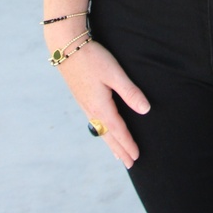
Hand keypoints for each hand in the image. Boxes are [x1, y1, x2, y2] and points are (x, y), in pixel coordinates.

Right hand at [57, 40, 149, 168]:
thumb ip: (130, 92)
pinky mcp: (81, 98)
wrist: (66, 48)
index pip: (118, 131)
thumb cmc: (93, 58)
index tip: (136, 157)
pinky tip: (102, 130)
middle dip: (120, 150)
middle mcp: (91, 110)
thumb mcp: (114, 74)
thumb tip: (146, 110)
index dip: (128, 144)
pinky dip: (102, 132)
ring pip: (100, 130)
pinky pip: (94, 122)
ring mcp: (84, 105)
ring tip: (118, 155)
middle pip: (108, 135)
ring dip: (110, 143)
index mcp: (101, 106)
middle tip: (130, 164)